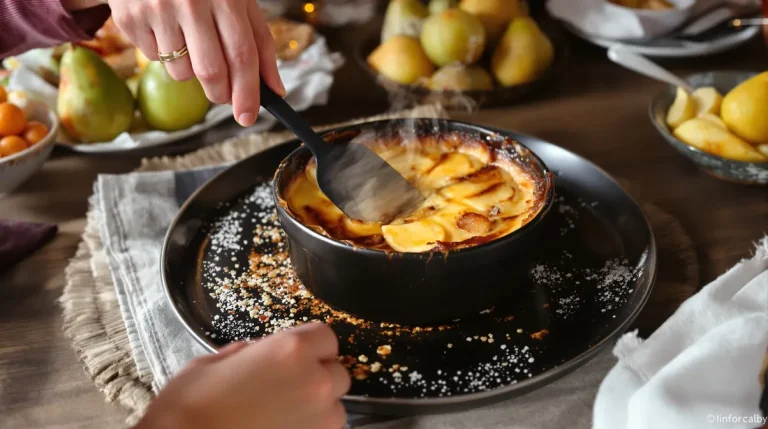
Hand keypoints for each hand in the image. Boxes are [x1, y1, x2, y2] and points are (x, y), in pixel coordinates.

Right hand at [106, 0, 285, 126]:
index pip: (242, 55)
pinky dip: (164, 53)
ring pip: (181, 72)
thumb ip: (260, 44)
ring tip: (188, 38)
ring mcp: (158, 9)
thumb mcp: (238, 1)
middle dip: (221, 94)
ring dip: (190, 69)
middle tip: (222, 95)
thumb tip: (275, 89)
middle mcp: (191, 2)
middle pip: (211, 72)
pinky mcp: (130, 17)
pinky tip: (164, 26)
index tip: (248, 117)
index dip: (247, 92)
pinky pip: (154, 58)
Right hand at [135, 323, 349, 428]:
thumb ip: (255, 352)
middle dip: (318, 376)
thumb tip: (265, 352)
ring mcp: (317, 421)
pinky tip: (279, 427)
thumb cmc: (189, 404)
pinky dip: (308, 428)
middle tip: (288, 384)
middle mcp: (314, 383)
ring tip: (284, 412)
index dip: (311, 345)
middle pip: (338, 373)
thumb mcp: (218, 360)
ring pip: (335, 408)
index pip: (327, 337)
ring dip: (318, 407)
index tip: (298, 353)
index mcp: (291, 350)